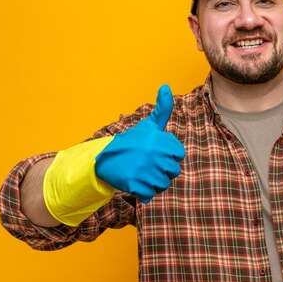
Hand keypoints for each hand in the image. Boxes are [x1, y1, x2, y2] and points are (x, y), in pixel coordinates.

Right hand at [95, 85, 185, 202]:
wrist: (103, 159)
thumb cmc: (131, 142)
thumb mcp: (148, 125)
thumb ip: (162, 109)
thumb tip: (166, 86)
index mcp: (159, 140)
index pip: (179, 154)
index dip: (169, 155)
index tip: (156, 152)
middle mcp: (154, 154)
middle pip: (173, 171)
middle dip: (162, 170)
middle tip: (147, 163)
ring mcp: (145, 170)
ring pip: (163, 184)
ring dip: (154, 182)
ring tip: (141, 172)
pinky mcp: (135, 185)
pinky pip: (150, 195)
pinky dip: (143, 192)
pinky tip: (135, 181)